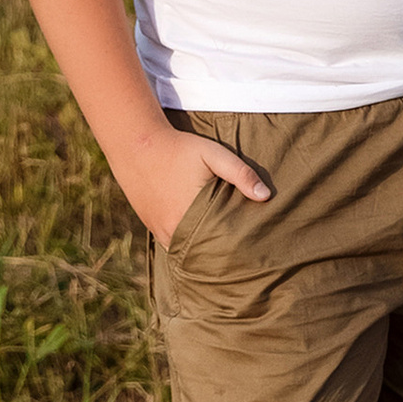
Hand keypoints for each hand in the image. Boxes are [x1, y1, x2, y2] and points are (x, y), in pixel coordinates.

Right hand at [121, 126, 271, 247]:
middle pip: (203, 252)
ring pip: (187, 252)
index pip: (220, 244)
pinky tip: (201, 242)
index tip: (251, 249)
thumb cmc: (179, 148)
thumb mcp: (213, 154)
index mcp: (192, 213)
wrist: (137, 145)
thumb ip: (240, 174)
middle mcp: (174, 228)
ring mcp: (160, 231)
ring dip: (203, 252)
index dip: (235, 247)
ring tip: (224, 252)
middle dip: (221, 254)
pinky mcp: (153, 228)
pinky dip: (188, 246)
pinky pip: (174, 245)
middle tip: (242, 257)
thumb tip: (265, 196)